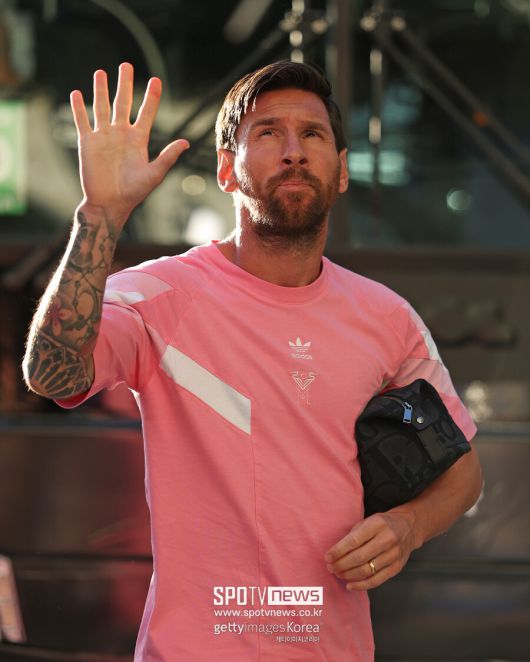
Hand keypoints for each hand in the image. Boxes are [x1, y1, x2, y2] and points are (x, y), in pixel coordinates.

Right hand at [70, 62, 188, 228]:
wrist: (110, 204)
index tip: (156, 80)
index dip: (152, 97)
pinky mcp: (87, 143)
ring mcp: (103, 137)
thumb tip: (186, 142)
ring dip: (101, 90)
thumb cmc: (134, 192)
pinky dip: (79, 108)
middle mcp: (121, 134)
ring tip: (101, 72)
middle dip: (124, 84)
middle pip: (123, 103)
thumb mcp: (154, 174)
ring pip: (101, 107)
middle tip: (126, 65)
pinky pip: (82, 121)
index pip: (147, 113)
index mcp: (138, 140)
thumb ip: (168, 156)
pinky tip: (77, 93)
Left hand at [324, 510, 417, 589]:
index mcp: (377, 524)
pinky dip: (361, 585)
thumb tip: (335, 553)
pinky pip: (376, 580)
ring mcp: (394, 555)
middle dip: (341, 564)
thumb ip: (353, 535)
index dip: (338, 551)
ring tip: (338, 574)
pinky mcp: (397, 567)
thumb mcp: (368, 521)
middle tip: (330, 567)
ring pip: (366, 570)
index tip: (327, 557)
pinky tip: (350, 585)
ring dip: (348, 575)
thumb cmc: (382, 524)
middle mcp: (387, 539)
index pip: (353, 541)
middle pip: (359, 557)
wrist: (408, 527)